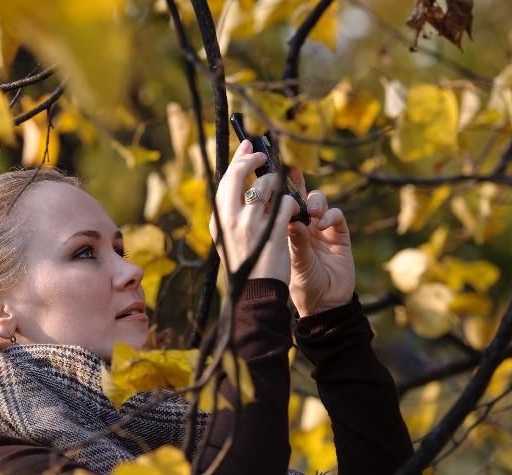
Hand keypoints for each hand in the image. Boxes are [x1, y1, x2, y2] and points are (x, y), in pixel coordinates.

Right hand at [208, 140, 301, 284]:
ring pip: (264, 186)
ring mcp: (249, 225)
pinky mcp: (271, 232)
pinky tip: (294, 211)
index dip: (237, 159)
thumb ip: (231, 213)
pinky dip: (291, 203)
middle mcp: (229, 219)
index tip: (247, 145)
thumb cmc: (246, 265)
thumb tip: (240, 184)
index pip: (225, 181)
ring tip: (283, 195)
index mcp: (218, 220)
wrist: (255, 292)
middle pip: (238, 175)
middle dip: (252, 160)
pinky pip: (284, 204)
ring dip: (277, 185)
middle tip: (264, 155)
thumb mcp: (228, 239)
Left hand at [286, 167, 354, 315]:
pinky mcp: (338, 233)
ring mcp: (319, 227)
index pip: (275, 200)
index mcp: (280, 228)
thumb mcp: (288, 260)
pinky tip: (321, 225)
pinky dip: (329, 215)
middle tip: (291, 170)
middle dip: (294, 179)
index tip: (267, 167)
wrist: (321, 305)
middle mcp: (299, 223)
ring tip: (309, 212)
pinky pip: (335, 215)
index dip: (273, 184)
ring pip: (316, 199)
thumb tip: (286, 215)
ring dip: (313, 200)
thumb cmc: (297, 284)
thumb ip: (290, 238)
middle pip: (296, 192)